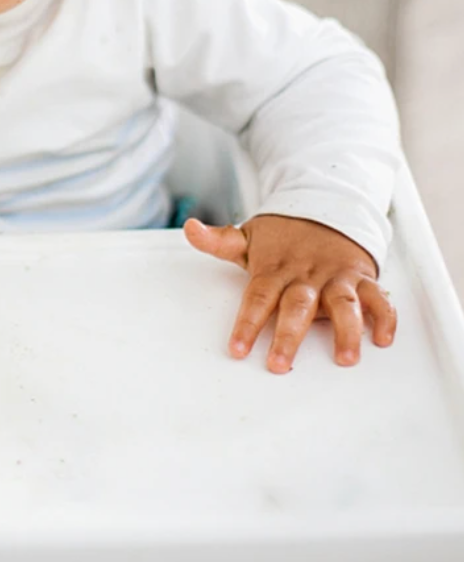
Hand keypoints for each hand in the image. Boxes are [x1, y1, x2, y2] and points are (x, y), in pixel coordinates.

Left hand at [184, 213, 396, 373]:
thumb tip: (189, 228)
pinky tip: (381, 338)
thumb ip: (219, 241)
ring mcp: (336, 277)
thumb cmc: (282, 236)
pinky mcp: (361, 278)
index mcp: (275, 269)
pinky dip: (384, 317)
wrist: (323, 208)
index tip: (236, 350)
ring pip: (343, 304)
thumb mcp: (248, 238)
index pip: (257, 297)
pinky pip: (377, 298)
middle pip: (297, 306)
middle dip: (289, 336)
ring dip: (346, 331)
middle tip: (279, 364)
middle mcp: (306, 275)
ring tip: (345, 358)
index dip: (247, 324)